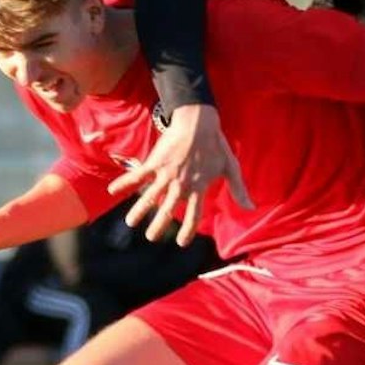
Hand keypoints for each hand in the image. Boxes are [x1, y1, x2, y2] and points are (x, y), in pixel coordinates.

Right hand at [107, 104, 253, 244]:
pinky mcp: (155, 163)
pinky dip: (124, 183)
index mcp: (199, 188)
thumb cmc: (216, 144)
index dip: (188, 230)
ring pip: (150, 197)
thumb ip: (239, 190)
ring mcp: (166, 175)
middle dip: (159, 226)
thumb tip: (252, 208)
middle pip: (168, 211)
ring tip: (130, 223)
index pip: (194, 215)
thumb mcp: (231, 168)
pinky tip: (112, 191)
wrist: (199, 122)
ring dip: (139, 211)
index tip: (181, 242)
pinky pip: (137, 176)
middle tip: (151, 237)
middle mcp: (181, 185)